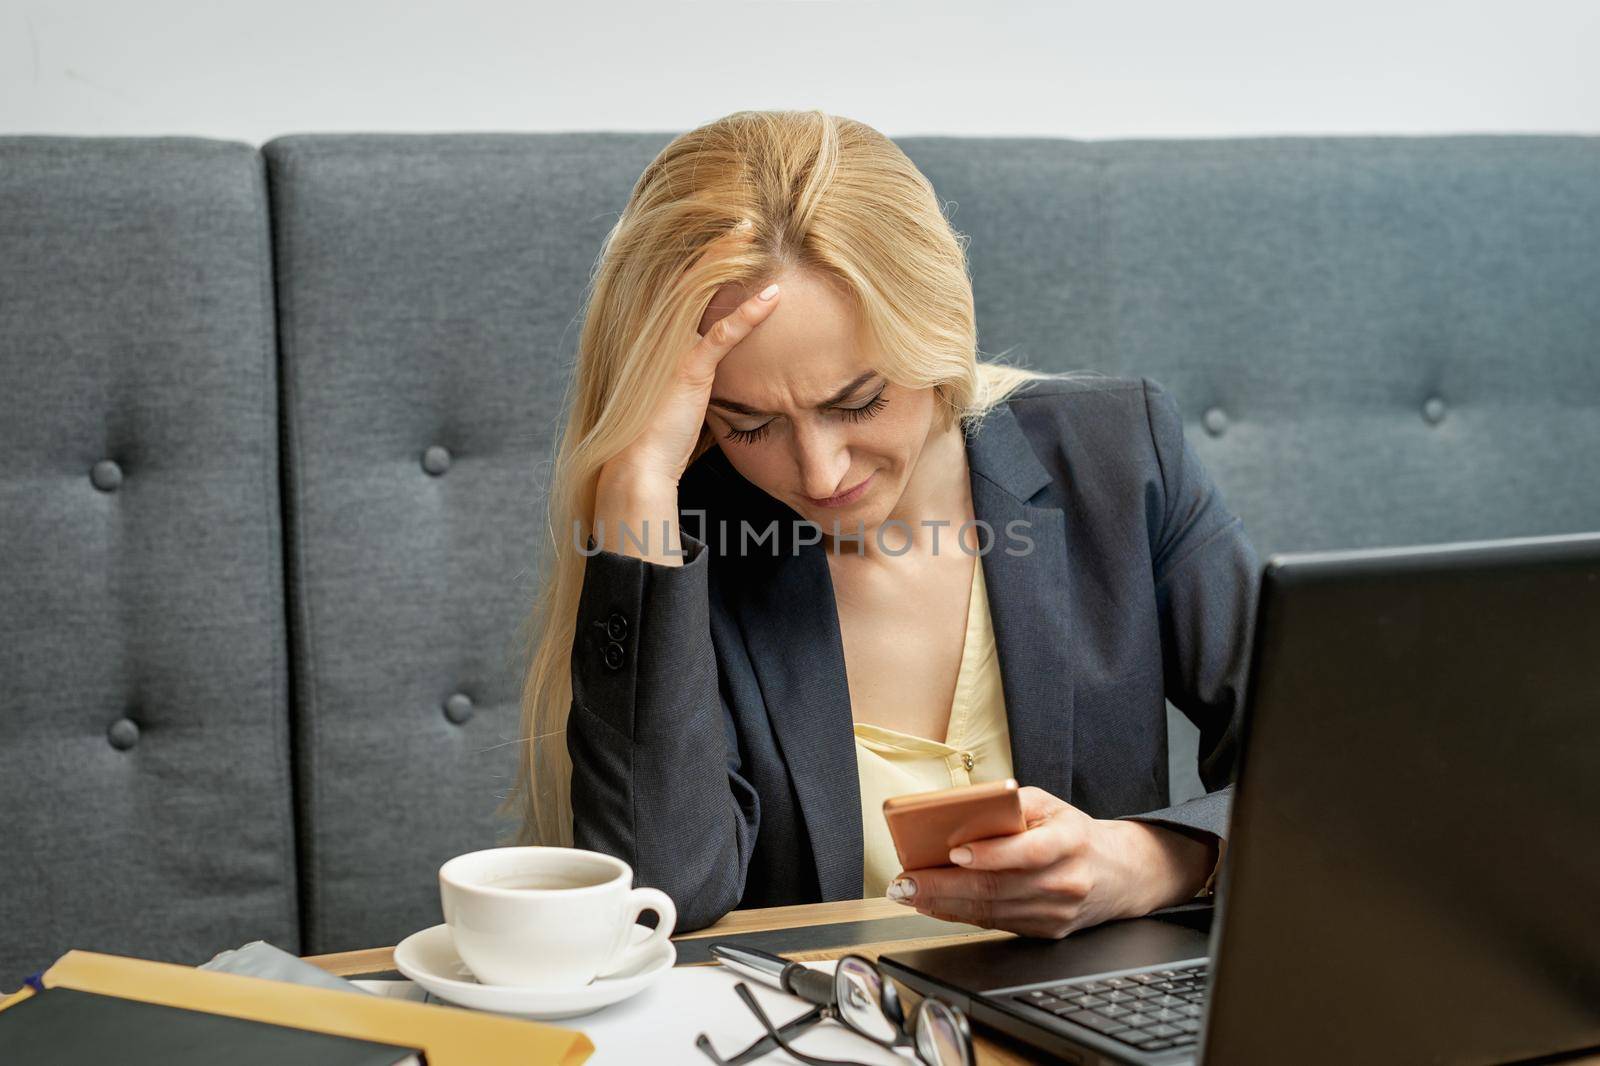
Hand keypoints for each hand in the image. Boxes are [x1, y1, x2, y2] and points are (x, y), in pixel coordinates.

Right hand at [601, 218, 779, 490]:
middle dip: (715, 242)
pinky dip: (750, 314)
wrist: (638, 466)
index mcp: (656, 336)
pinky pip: (722, 334)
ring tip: (753, 230)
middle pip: (688, 274)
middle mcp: (658, 334)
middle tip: (743, 215)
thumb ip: (702, 372)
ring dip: (729, 259)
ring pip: (702, 291)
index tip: (730, 233)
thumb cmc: (664, 437)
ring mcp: (670, 349)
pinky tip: (774, 296)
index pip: (681, 283)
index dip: (705, 256)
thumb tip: (727, 367)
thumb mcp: (685, 395)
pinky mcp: (687, 370)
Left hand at [886, 786, 1218, 938]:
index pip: (1028, 852)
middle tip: (906, 881)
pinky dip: (960, 914)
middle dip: (944, 886)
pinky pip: (995, 924)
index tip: (955, 852)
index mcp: (1070, 842)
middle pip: (997, 889)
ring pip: (991, 911)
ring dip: (943, 904)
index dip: (991, 854)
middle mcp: (1065, 882)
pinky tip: (934, 904)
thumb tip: (960, 809)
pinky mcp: (1045, 932)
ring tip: (909, 892)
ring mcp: (1056, 913)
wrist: (1118, 873)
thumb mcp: (1050, 805)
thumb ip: (1010, 803)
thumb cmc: (1073, 832)